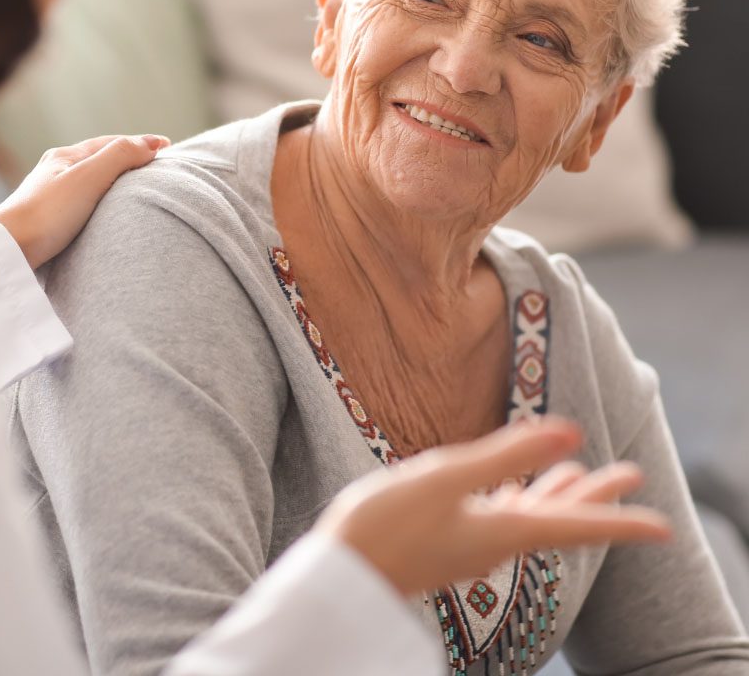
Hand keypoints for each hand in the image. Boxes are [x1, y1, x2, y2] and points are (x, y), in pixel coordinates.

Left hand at [0, 134, 168, 268]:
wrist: (8, 252)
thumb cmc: (47, 214)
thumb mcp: (89, 178)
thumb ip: (120, 156)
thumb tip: (150, 144)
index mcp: (63, 157)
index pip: (110, 143)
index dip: (140, 143)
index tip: (167, 147)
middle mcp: (54, 173)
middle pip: (98, 160)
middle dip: (127, 159)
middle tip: (154, 165)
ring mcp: (48, 197)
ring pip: (89, 182)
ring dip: (113, 181)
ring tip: (135, 189)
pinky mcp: (46, 223)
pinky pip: (81, 203)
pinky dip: (101, 201)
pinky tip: (104, 215)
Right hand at [316, 417, 671, 597]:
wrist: (343, 573)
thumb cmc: (387, 524)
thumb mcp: (446, 479)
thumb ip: (505, 454)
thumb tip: (569, 433)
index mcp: (503, 530)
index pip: (575, 525)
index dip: (620, 520)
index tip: (662, 526)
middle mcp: (496, 541)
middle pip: (560, 518)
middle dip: (597, 495)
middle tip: (631, 472)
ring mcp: (473, 542)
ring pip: (532, 516)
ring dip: (560, 493)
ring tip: (580, 473)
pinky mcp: (450, 538)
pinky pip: (501, 518)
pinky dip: (520, 498)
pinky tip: (513, 491)